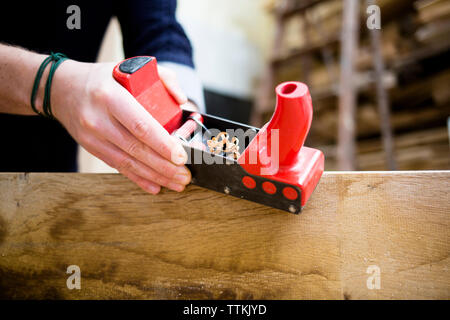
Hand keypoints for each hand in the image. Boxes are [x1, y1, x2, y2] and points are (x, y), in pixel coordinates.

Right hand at [50, 60, 191, 193]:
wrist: (63, 88)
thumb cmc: (105, 78)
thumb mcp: (132, 68)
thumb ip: (164, 78)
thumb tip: (182, 100)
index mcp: (110, 96)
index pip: (140, 125)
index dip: (162, 144)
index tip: (181, 156)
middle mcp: (98, 119)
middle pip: (136, 148)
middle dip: (164, 166)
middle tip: (185, 175)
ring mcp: (92, 136)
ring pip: (128, 162)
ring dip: (155, 176)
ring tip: (177, 183)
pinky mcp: (91, 147)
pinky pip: (118, 166)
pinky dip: (138, 178)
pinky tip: (155, 186)